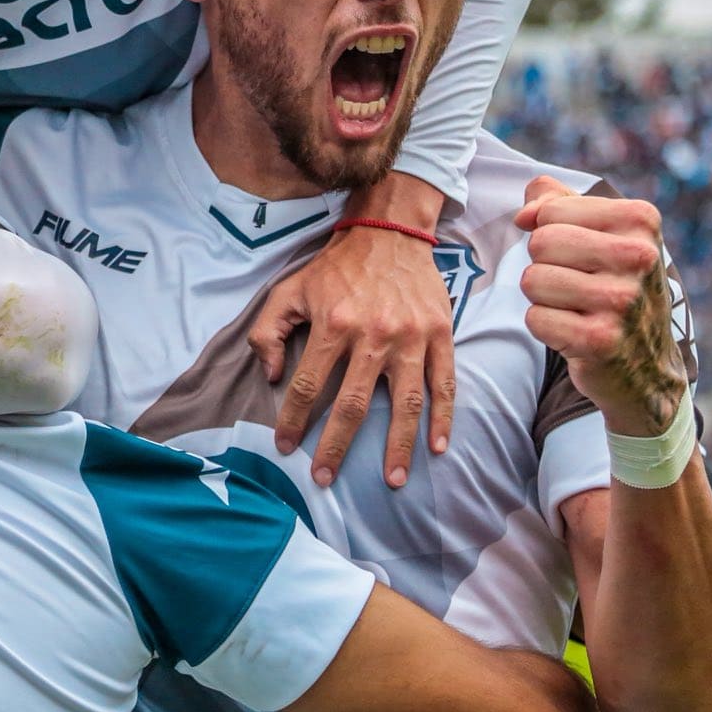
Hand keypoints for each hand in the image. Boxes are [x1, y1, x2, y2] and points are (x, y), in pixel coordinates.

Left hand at [248, 174, 454, 487]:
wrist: (389, 231)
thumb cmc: (336, 267)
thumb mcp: (289, 289)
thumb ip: (268, 331)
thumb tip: (273, 376)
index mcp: (333, 325)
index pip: (306, 386)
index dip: (294, 420)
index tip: (286, 447)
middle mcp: (372, 335)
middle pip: (352, 405)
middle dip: (336, 447)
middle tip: (326, 478)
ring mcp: (411, 337)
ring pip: (405, 402)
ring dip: (398, 446)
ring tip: (392, 480)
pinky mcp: (440, 334)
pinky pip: (444, 383)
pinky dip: (443, 417)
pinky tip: (438, 446)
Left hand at [517, 176, 682, 437]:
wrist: (648, 365)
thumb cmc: (615, 286)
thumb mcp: (601, 232)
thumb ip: (557, 202)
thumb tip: (524, 215)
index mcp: (640, 220)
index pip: (550, 210)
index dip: (550, 232)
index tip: (580, 255)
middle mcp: (638, 257)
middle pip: (540, 243)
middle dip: (545, 264)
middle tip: (575, 284)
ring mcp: (622, 300)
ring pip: (533, 280)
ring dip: (543, 298)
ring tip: (575, 308)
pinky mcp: (601, 340)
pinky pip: (535, 318)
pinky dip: (545, 327)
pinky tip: (574, 333)